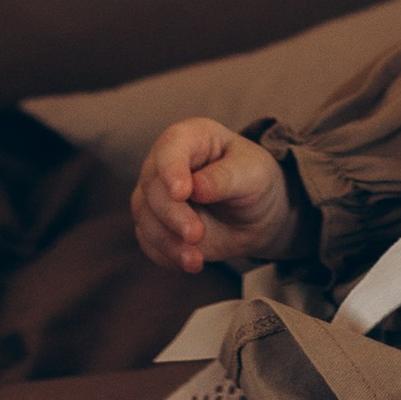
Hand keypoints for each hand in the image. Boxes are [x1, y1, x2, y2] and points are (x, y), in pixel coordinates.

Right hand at [130, 118, 298, 276]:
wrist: (256, 215)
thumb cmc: (255, 181)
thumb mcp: (253, 174)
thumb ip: (226, 178)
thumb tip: (196, 188)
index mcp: (191, 137)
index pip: (171, 148)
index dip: (171, 170)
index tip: (182, 193)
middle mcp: (167, 162)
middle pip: (152, 185)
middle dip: (172, 214)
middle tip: (196, 235)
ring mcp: (157, 193)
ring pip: (144, 215)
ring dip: (167, 240)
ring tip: (195, 260)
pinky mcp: (155, 222)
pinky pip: (148, 240)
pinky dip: (165, 254)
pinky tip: (189, 262)